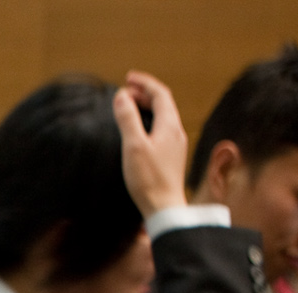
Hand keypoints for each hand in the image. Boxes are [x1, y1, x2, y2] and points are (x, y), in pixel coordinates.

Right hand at [113, 71, 187, 218]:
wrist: (164, 208)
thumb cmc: (149, 179)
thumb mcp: (133, 146)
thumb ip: (127, 118)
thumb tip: (121, 95)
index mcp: (169, 126)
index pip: (160, 94)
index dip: (144, 83)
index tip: (128, 78)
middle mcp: (176, 133)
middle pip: (163, 104)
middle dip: (145, 94)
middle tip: (125, 92)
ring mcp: (175, 146)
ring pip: (163, 117)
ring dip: (147, 107)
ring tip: (130, 107)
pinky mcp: (171, 158)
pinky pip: (162, 130)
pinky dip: (149, 122)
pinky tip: (139, 131)